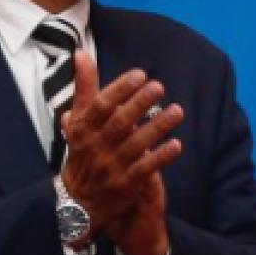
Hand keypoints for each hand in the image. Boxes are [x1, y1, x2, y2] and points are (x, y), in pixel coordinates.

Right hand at [59, 49, 182, 254]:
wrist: (79, 200)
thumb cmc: (82, 152)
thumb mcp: (78, 121)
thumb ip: (84, 89)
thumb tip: (81, 54)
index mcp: (82, 129)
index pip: (100, 106)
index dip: (120, 89)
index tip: (139, 74)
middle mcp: (95, 147)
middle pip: (119, 123)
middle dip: (139, 104)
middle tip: (159, 86)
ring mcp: (111, 167)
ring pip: (136, 144)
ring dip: (157, 127)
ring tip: (177, 110)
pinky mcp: (126, 185)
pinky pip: (146, 169)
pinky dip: (161, 157)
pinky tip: (177, 144)